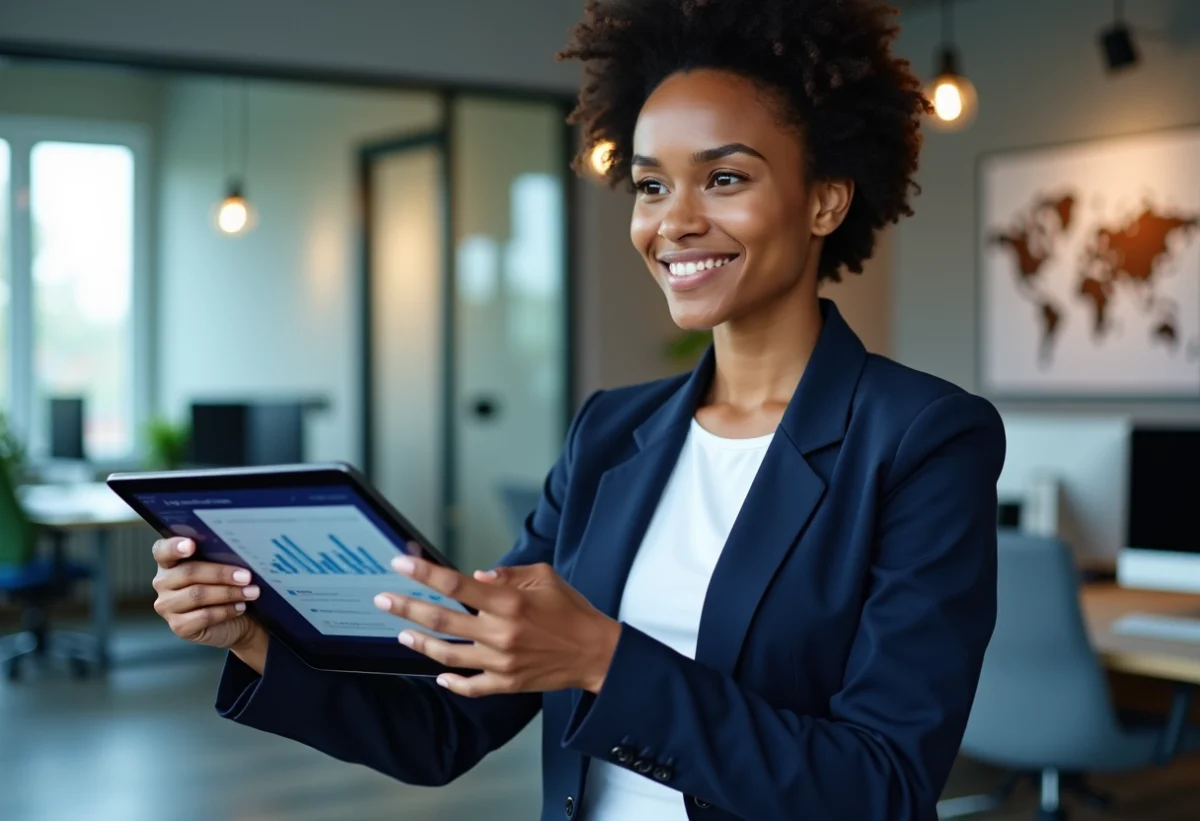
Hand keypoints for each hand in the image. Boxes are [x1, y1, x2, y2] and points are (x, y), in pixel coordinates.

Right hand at [151, 537, 264, 653]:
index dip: (174, 546)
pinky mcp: (178, 626)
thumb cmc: (225, 586)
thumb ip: (219, 556)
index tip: (191, 544)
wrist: (233, 621)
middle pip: (189, 572)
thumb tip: (236, 549)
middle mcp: (163, 582)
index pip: (162, 550)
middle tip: (247, 576)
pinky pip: (203, 616)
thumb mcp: (221, 567)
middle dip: (221, 573)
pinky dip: (226, 610)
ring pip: (197, 595)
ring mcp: (167, 606)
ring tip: (251, 592)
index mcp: (169, 562)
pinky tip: (240, 607)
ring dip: (228, 593)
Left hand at [373, 555, 620, 697]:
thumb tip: (475, 576)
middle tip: (382, 599)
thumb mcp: (545, 578)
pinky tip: (436, 674)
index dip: (424, 573)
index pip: (456, 585)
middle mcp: (500, 633)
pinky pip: (470, 686)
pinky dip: (451, 682)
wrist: (596, 653)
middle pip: (442, 619)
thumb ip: (508, 575)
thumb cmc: (571, 610)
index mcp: (509, 602)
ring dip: (420, 642)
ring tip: (401, 631)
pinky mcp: (506, 684)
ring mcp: (501, 662)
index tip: (400, 563)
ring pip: (447, 654)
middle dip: (406, 607)